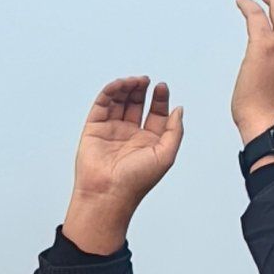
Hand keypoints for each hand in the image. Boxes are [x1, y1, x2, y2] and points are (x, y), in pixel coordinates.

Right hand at [61, 78, 183, 253]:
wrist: (108, 193)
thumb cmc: (137, 180)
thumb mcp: (166, 155)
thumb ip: (174, 131)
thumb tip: (179, 109)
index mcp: (148, 142)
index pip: (156, 114)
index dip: (159, 99)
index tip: (162, 87)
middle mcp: (130, 135)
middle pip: (137, 104)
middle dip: (141, 90)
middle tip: (146, 80)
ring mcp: (111, 130)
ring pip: (119, 101)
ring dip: (126, 88)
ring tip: (134, 81)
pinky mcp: (94, 128)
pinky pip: (102, 105)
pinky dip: (110, 92)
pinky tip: (119, 85)